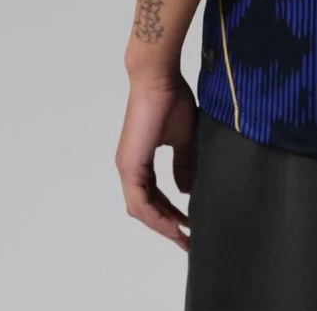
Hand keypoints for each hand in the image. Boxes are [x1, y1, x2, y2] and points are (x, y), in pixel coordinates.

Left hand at [115, 71, 197, 248]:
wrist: (158, 78)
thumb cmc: (171, 98)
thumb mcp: (182, 138)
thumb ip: (183, 164)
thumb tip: (185, 191)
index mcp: (140, 161)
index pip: (153, 196)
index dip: (170, 213)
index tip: (189, 225)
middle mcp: (129, 168)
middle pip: (146, 208)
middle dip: (167, 226)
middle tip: (187, 240)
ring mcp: (127, 168)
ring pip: (141, 209)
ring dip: (162, 225)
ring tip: (184, 236)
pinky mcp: (130, 165)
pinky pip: (140, 201)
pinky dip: (156, 216)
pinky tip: (173, 224)